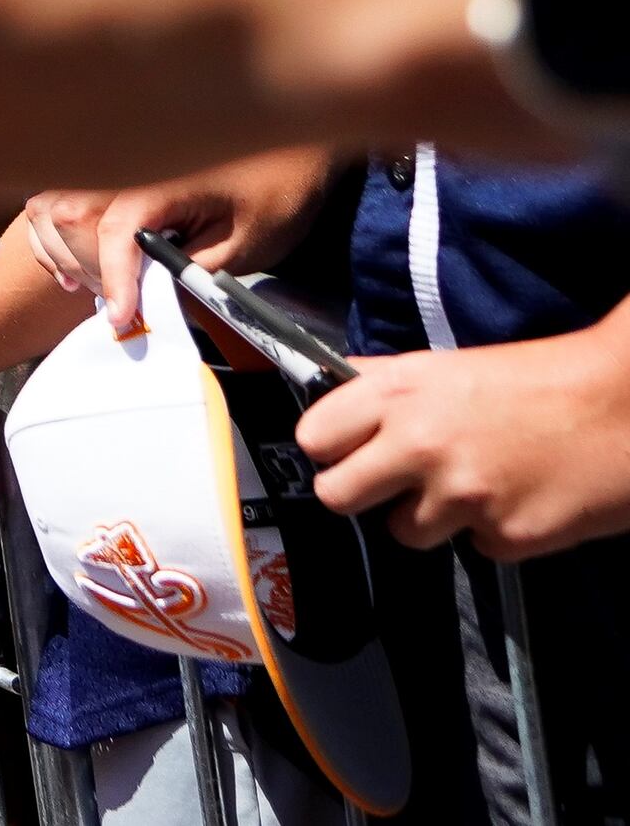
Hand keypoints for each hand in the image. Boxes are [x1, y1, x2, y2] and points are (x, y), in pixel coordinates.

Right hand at [26, 147, 336, 331]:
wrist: (291, 141)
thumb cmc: (275, 191)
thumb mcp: (246, 243)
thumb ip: (192, 270)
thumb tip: (150, 296)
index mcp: (161, 181)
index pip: (116, 232)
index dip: (113, 279)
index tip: (121, 318)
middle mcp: (126, 166)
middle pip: (69, 217)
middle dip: (86, 268)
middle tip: (118, 306)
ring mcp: (114, 163)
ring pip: (50, 205)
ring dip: (60, 250)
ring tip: (84, 284)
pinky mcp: (112, 167)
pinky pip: (56, 196)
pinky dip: (51, 230)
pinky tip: (69, 260)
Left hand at [299, 314, 629, 556]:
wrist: (627, 404)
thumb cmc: (543, 377)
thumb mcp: (447, 367)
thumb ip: (385, 389)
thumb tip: (336, 403)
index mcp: (399, 393)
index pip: (314, 437)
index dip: (331, 447)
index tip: (348, 450)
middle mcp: (419, 445)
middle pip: (336, 495)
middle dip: (361, 493)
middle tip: (394, 483)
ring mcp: (462, 496)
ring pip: (404, 532)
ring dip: (432, 517)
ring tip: (477, 484)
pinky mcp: (505, 537)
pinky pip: (473, 546)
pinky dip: (492, 531)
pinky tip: (521, 498)